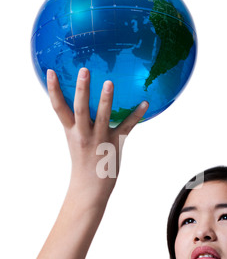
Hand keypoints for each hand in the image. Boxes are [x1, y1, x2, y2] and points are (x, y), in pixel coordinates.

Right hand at [47, 68, 148, 208]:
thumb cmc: (83, 161)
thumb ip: (78, 122)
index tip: (50, 71)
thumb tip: (82, 100)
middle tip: (84, 70)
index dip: (53, 89)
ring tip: (109, 83)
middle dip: (82, 90)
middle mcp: (83, 134)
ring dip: (106, 100)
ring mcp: (99, 139)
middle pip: (80, 109)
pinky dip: (136, 115)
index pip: (58, 108)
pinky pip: (126, 127)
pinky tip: (145, 102)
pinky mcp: (115, 144)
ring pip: (102, 117)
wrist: (90, 188)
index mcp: (71, 131)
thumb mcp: (75, 139)